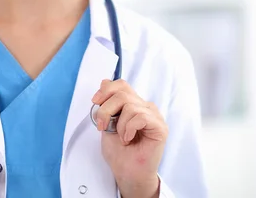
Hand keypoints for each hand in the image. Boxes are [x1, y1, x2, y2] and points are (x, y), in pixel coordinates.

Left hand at [92, 79, 166, 197]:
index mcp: (134, 105)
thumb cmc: (119, 153)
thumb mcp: (107, 124)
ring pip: (130, 105)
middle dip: (106, 109)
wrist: (128, 173)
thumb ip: (107, 104)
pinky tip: (129, 139)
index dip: (106, 90)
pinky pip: (140, 117)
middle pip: (123, 93)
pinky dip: (128, 129)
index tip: (95, 102)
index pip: (122, 85)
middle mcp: (145, 107)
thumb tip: (104, 81)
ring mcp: (154, 116)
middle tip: (102, 126)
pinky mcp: (160, 126)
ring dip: (119, 125)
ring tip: (122, 138)